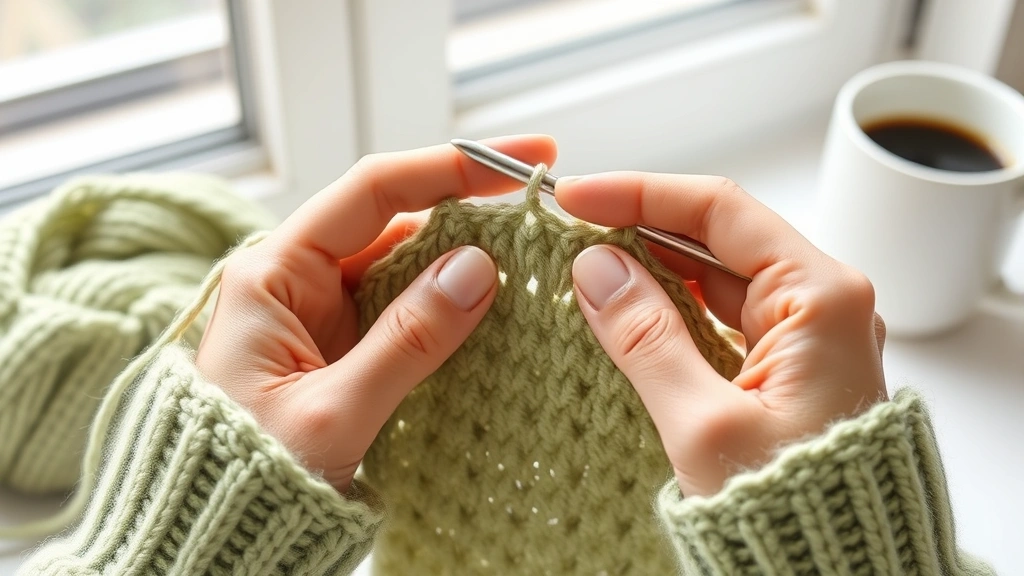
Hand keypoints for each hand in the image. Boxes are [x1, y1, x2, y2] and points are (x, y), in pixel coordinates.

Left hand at [196, 135, 557, 491]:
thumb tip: (477, 268)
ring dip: (465, 262)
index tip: (522, 159)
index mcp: (275, 273)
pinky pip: (408, 306)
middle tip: (541, 214)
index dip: (451, 166)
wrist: (225, 530)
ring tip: (530, 263)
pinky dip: (451, 305)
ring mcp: (326, 310)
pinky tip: (496, 308)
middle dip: (469, 212)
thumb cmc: (250, 473)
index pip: (373, 191)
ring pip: (409, 263)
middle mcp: (299, 278)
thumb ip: (407, 340)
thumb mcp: (333, 412)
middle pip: (398, 219)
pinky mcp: (347, 342)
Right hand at [556, 174, 886, 496]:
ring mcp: (804, 335)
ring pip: (714, 277)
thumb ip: (645, 336)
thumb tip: (596, 268)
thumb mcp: (702, 423)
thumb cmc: (791, 512)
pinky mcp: (784, 366)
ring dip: (650, 268)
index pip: (720, 212)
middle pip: (717, 237)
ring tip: (583, 266)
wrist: (834, 573)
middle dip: (640, 227)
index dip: (641, 194)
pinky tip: (623, 308)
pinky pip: (719, 317)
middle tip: (569, 230)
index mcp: (821, 298)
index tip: (576, 197)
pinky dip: (669, 308)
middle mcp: (821, 304)